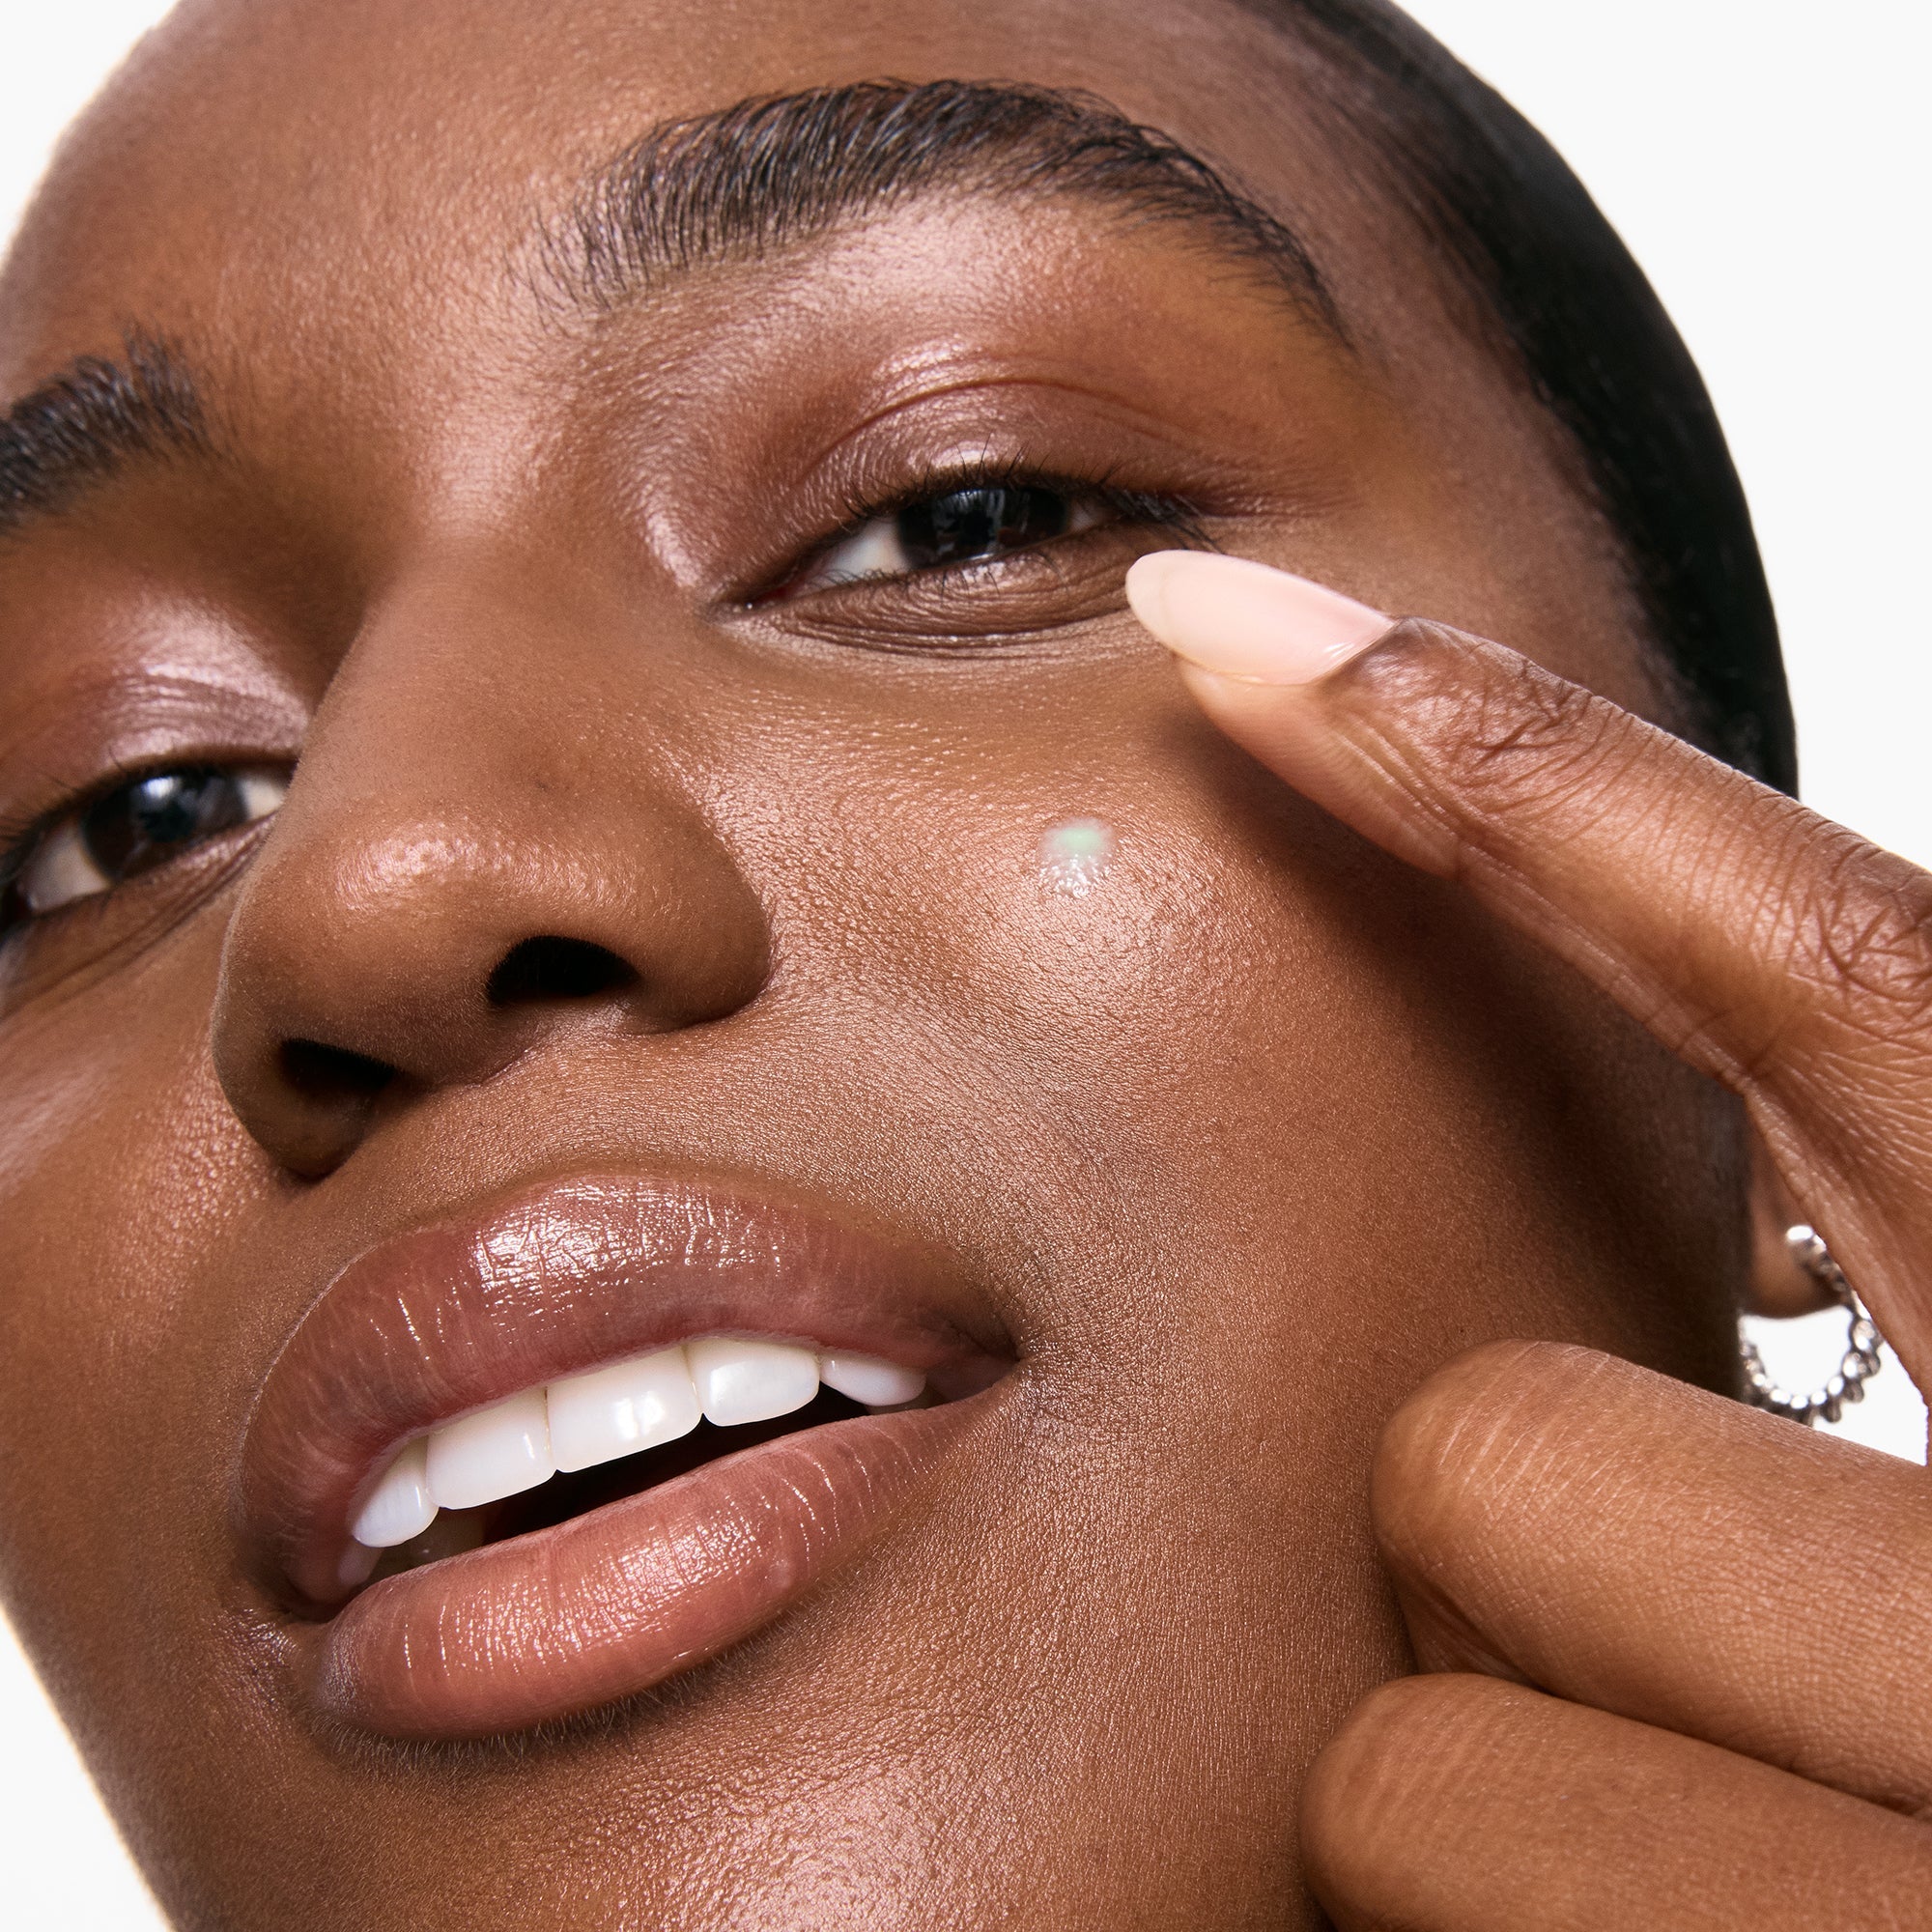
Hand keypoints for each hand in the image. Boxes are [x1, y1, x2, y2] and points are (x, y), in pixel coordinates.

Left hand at [1128, 551, 1931, 1927]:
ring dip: (1537, 1813)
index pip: (1836, 978)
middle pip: (1489, 1457)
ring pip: (1414, 1756)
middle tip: (1766, 1704)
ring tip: (1762, 1887)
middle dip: (1557, 1574)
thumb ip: (1881, 1253)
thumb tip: (1525, 1205)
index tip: (1220, 624)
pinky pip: (1416, 1924)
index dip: (1515, 774)